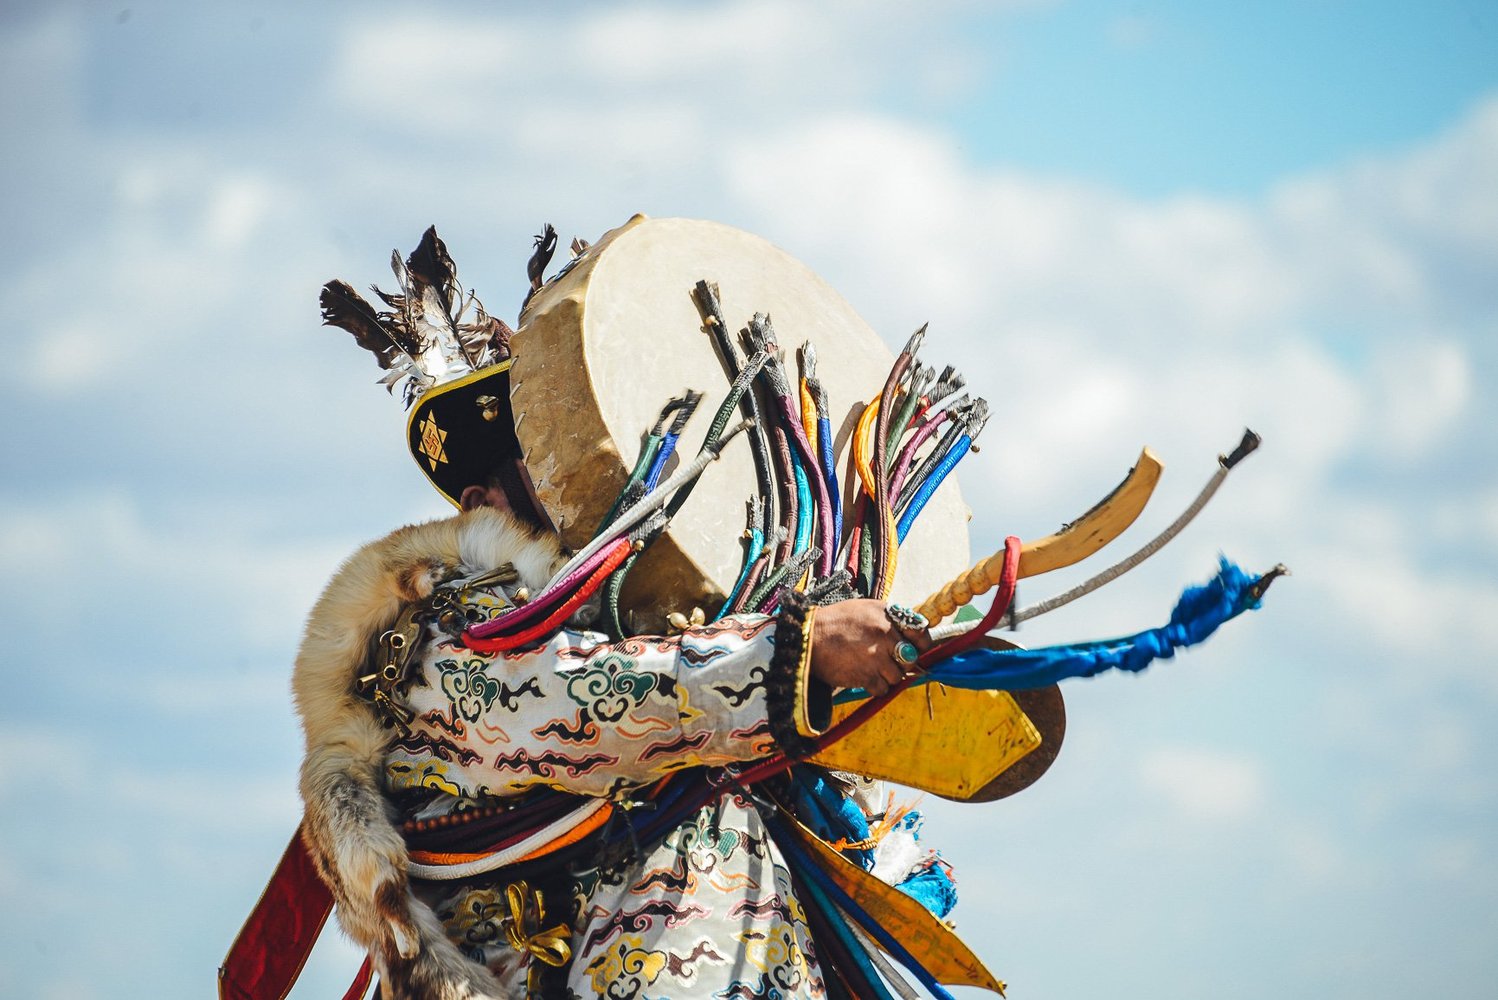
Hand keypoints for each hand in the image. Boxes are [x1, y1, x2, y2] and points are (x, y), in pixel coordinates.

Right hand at [807, 599, 932, 696]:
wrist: (808, 638)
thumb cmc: (836, 622)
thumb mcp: (866, 608)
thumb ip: (890, 619)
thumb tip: (910, 634)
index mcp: (887, 616)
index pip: (922, 633)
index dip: (921, 644)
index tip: (915, 649)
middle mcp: (885, 635)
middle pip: (912, 658)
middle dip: (902, 662)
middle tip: (887, 660)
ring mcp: (876, 656)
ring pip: (898, 676)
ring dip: (887, 676)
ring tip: (871, 668)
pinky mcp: (866, 676)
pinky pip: (883, 689)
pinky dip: (876, 687)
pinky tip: (864, 677)